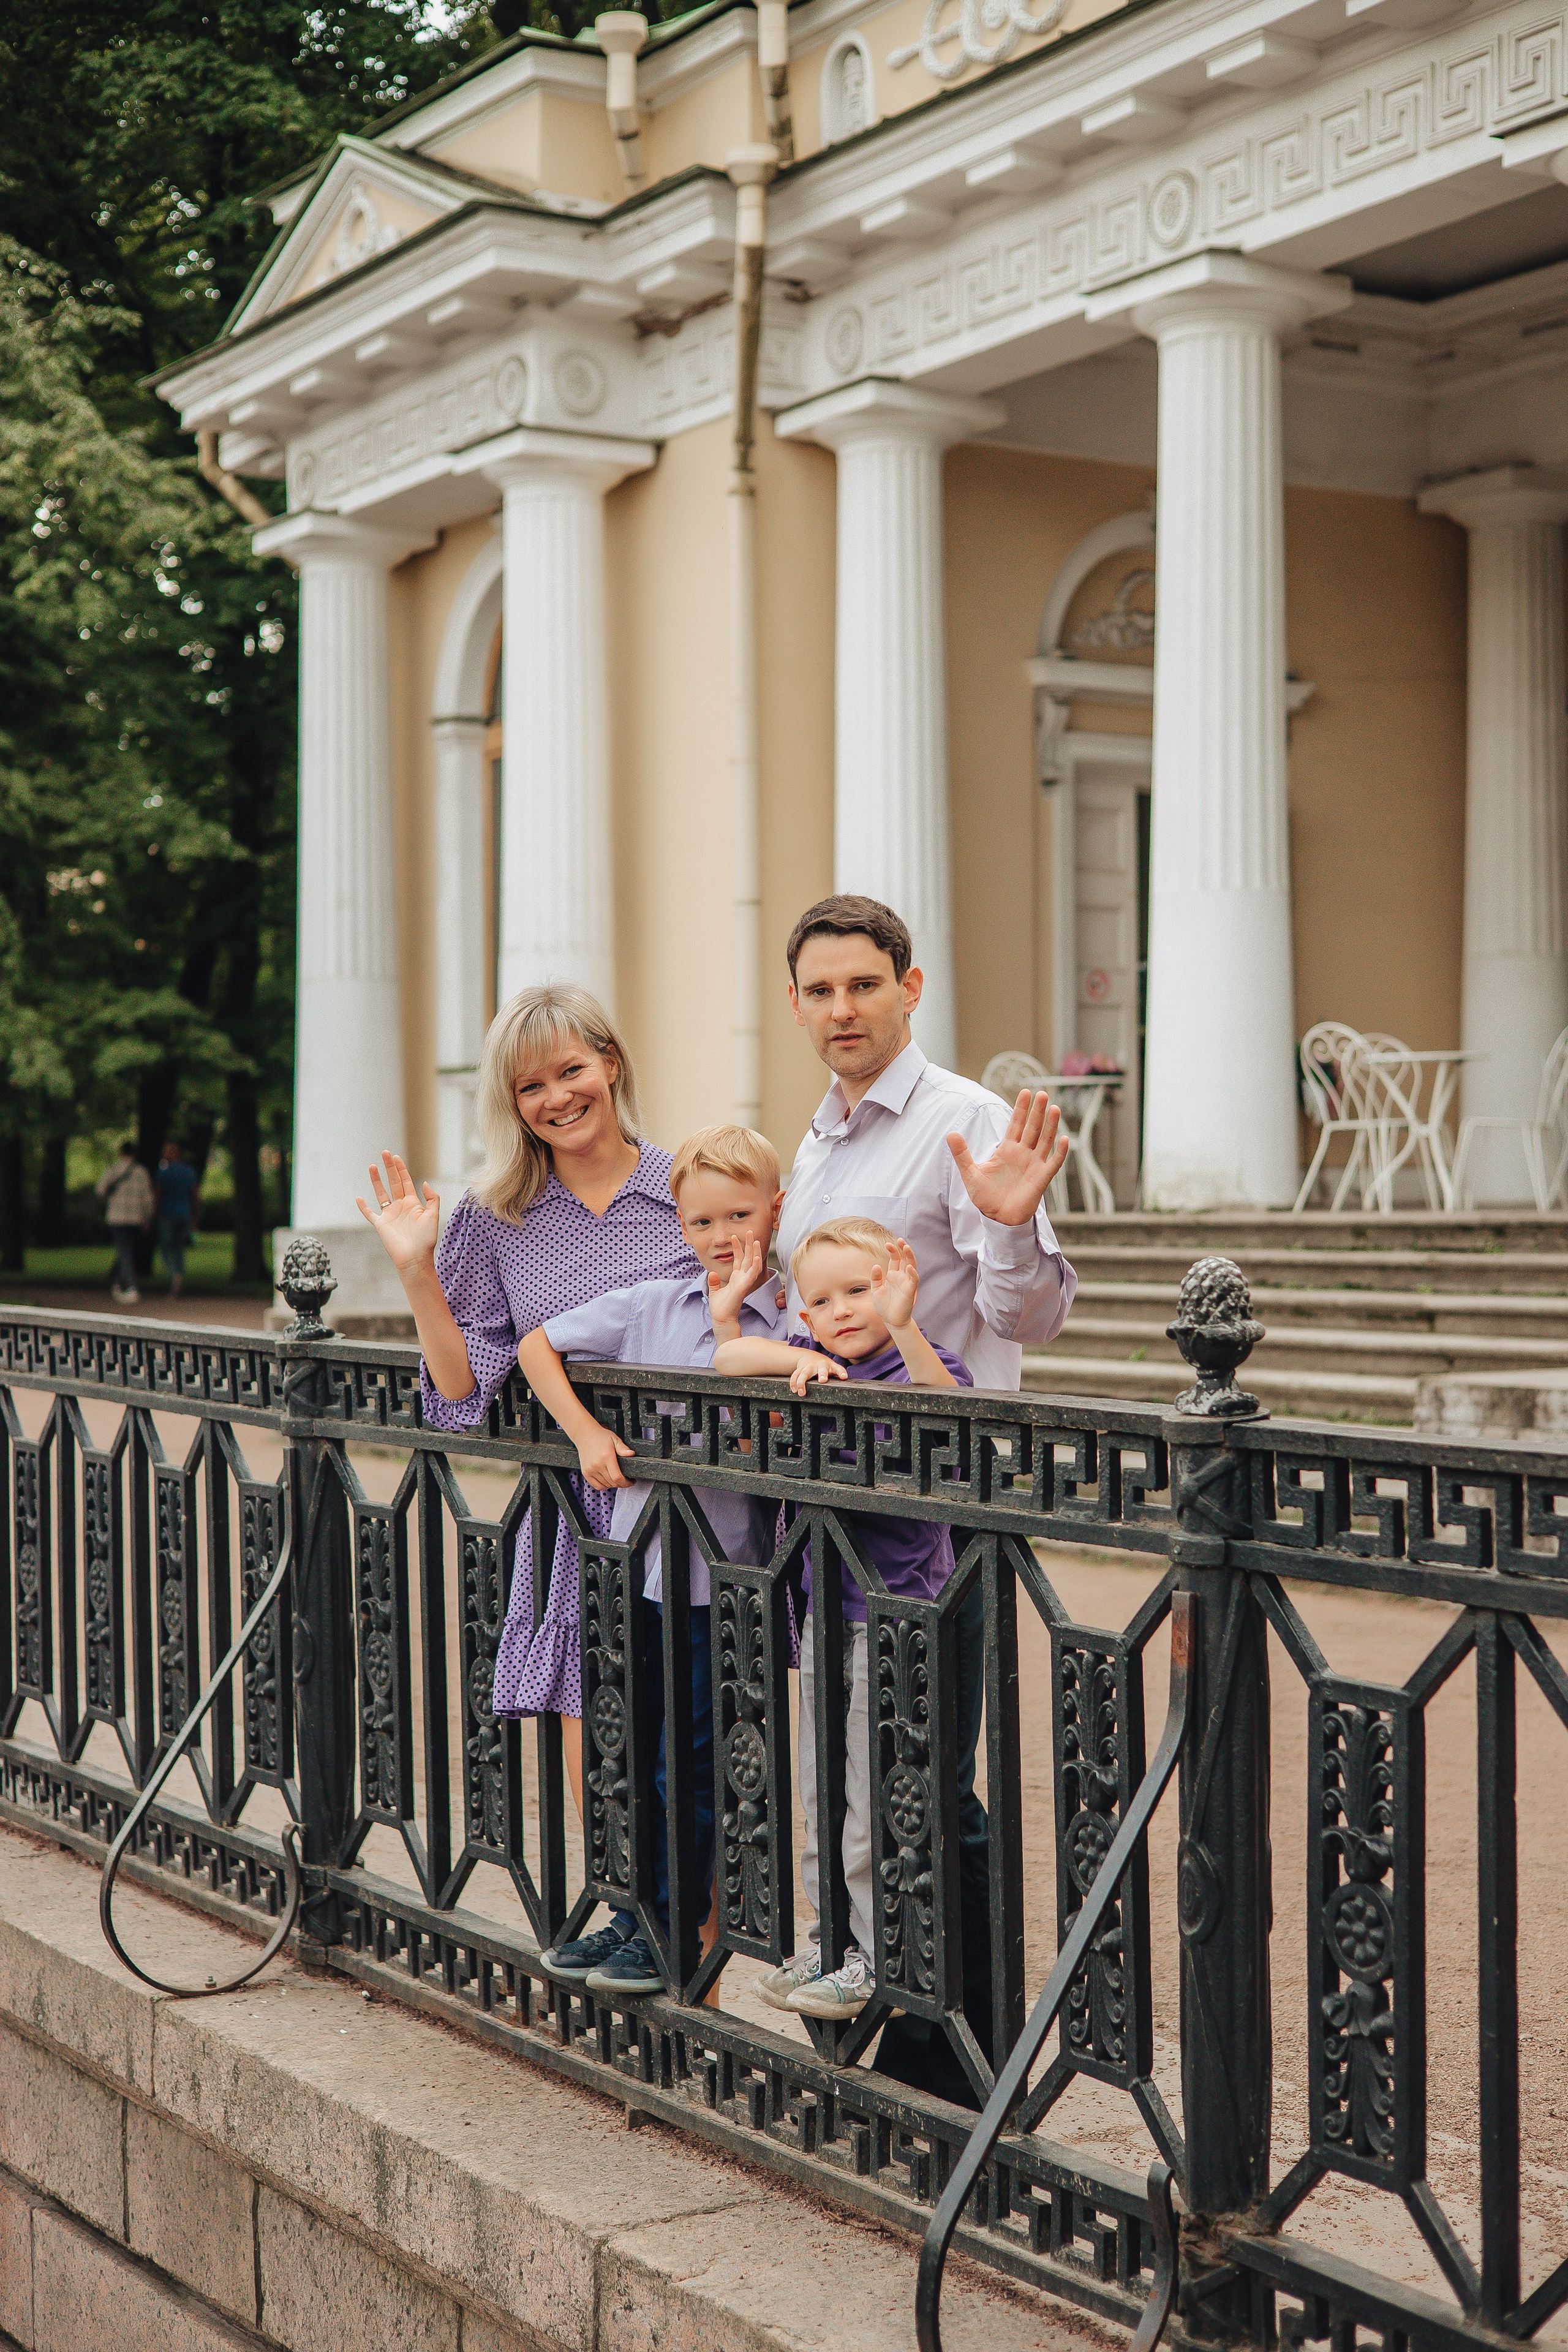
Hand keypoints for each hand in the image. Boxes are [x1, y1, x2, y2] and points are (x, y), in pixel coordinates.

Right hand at [356, 1151, 439, 1274]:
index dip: (401, 1169)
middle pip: (393, 1183)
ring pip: (381, 1193)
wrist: (415, 1258)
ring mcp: (390, 1215)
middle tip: (384, 1153)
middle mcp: (400, 1206)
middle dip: (389, 1168)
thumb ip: (432, 1198)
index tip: (396, 1157)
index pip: (406, 1181)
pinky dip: (364, 1207)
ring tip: (372, 1166)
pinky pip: (370, 1214)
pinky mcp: (381, 1225)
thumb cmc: (426, 1239)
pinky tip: (359, 1198)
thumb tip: (424, 1183)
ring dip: (376, 1180)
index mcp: (413, 1203)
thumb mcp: (433, 1216)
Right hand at [575, 1425, 634, 1490]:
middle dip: (622, 1484)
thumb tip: (632, 1454)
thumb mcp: (615, 1439)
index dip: (626, 1483)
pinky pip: (597, 1486)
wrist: (585, 1434)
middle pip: (612, 1483)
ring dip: (613, 1485)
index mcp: (606, 1457)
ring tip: (618, 1479)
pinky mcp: (585, 1472)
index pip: (617, 1477)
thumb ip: (623, 1448)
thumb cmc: (601, 1436)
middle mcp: (597, 1465)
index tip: (631, 1481)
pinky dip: (604, 1486)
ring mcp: (590, 1470)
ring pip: (605, 1485)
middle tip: (627, 1480)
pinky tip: (609, 1481)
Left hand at [707, 1234, 764, 1326]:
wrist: (721, 1318)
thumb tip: (711, 1273)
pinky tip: (756, 1256)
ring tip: (755, 1240)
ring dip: (754, 1252)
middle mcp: (742, 1278)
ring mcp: (744, 1282)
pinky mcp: (743, 1287)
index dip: (738, 1248)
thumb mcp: (714, 1291)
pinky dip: (754, 1266)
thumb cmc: (719, 1307)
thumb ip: (713, 1281)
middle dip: (749, 1245)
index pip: (739, 1259)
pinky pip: (751, 1275)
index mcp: (736, 1278)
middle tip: (750, 1231)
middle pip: (747, 1258)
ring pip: (752, 1264)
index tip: (734, 1236)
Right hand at [788, 1351, 847, 1396]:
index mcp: (831, 1366)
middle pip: (821, 1369)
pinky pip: (795, 1375)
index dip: (841, 1372)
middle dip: (822, 1374)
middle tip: (823, 1380)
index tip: (844, 1377)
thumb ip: (838, 1376)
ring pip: (804, 1373)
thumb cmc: (825, 1367)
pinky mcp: (800, 1369)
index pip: (838, 1368)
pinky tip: (794, 1390)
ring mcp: (809, 1366)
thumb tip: (850, 1391)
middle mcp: (820, 1365)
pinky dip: (793, 1383)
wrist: (810, 1357)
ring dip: (802, 1382)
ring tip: (801, 1393)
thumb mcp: (832, 1369)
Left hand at [870, 1237, 918, 1331]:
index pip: (895, 1259)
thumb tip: (876, 1266)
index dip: (893, 1251)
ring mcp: (907, 1283)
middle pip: (905, 1259)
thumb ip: (875, 1278)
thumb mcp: (876, 1290)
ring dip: (910, 1257)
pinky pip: (914, 1280)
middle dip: (903, 1249)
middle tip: (900, 1240)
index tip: (888, 1244)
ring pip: (911, 1266)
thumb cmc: (884, 1306)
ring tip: (906, 1247)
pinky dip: (913, 1273)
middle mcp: (901, 1277)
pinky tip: (909, 1267)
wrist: (890, 1321)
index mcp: (893, 1275)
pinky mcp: (910, 1291)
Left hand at [947, 1090, 1067, 1226]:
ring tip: (1054, 1108)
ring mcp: (1034, 1164)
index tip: (1025, 1092)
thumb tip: (950, 1134)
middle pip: (1032, 1128)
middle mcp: (1023, 1153)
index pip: (1015, 1124)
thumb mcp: (970, 1173)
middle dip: (1037, 1111)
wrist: (997, 1217)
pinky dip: (1060, 1152)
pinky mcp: (1041, 1178)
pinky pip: (1053, 1163)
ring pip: (1044, 1140)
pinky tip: (1064, 1139)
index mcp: (1007, 1149)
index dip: (1021, 1109)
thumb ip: (962, 1153)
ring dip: (1050, 1125)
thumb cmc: (985, 1196)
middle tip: (1042, 1094)